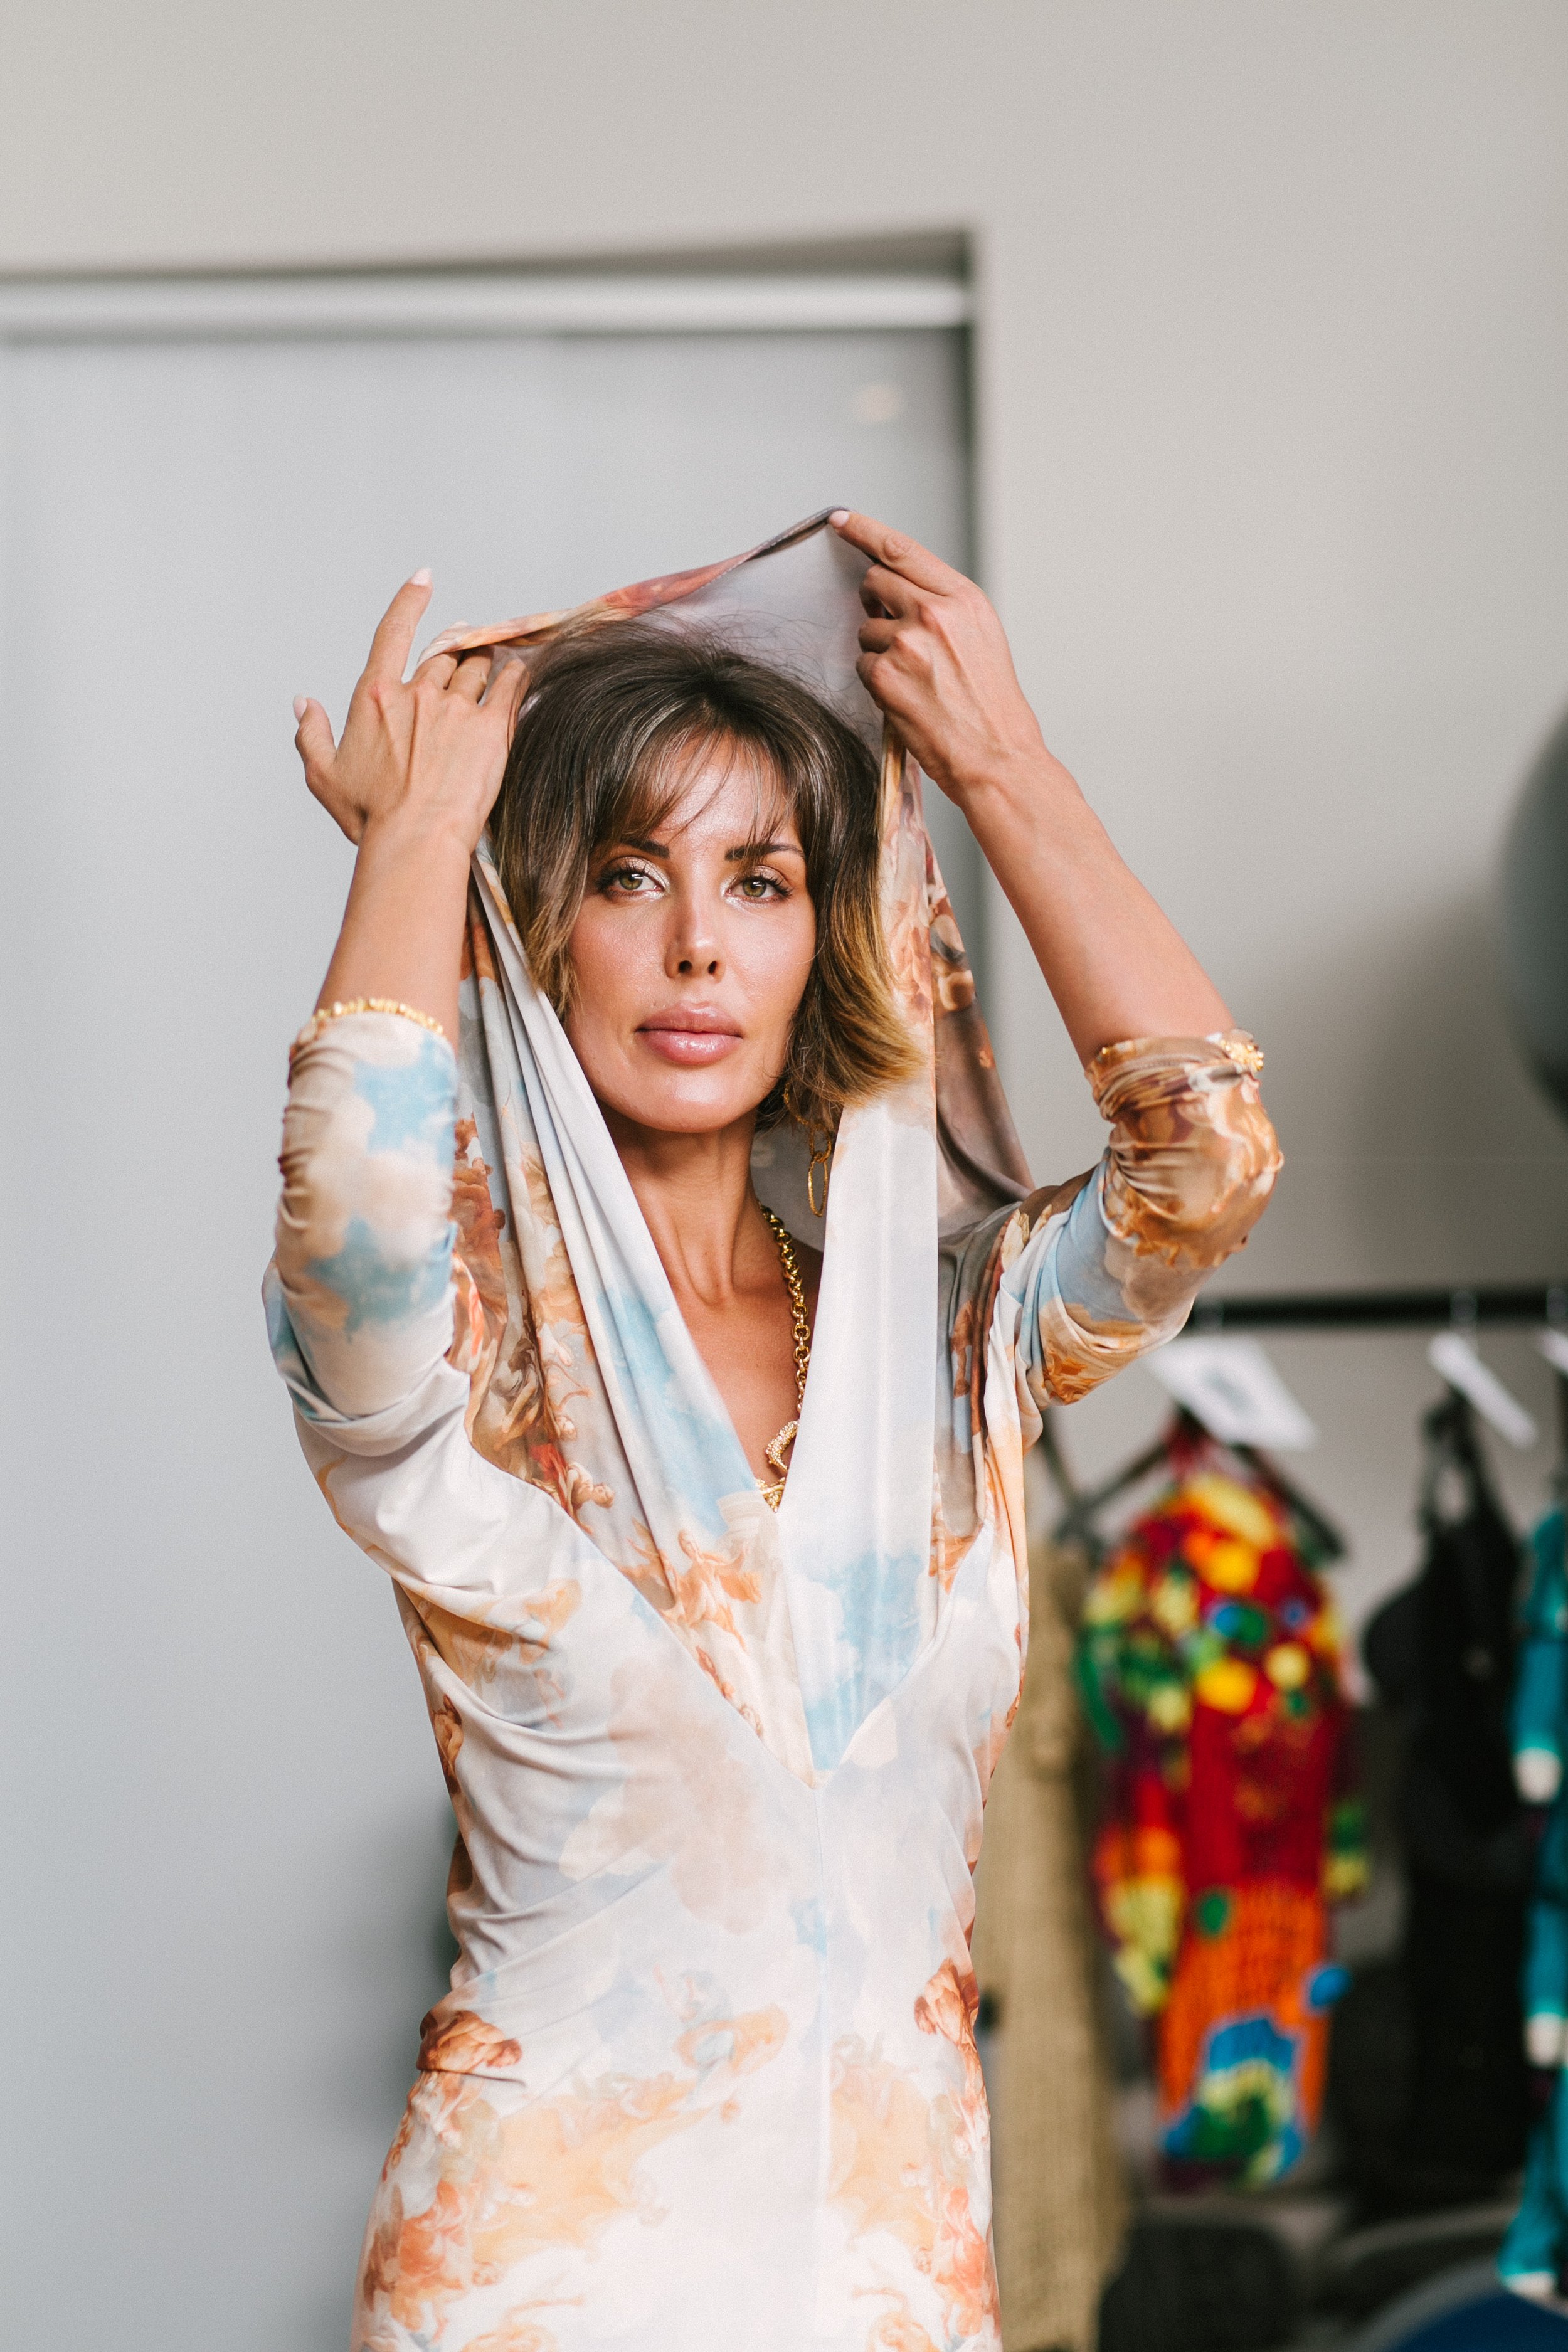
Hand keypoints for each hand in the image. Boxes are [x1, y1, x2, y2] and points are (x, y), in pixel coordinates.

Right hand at [293, 572, 525, 850]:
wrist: (416, 840)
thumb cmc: (372, 816)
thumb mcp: (324, 776)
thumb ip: (311, 734)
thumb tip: (303, 704)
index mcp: (375, 698)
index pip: (392, 632)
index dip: (410, 601)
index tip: (424, 580)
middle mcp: (416, 693)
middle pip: (443, 654)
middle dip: (456, 647)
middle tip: (467, 645)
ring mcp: (455, 708)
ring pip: (477, 667)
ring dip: (486, 662)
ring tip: (495, 665)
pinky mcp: (491, 728)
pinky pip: (510, 685)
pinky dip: (516, 674)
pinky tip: (522, 673)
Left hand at [831, 510, 1047, 802]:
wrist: (995, 755)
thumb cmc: (990, 704)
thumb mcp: (981, 637)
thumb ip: (943, 607)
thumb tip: (898, 593)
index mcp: (963, 598)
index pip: (901, 550)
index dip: (864, 531)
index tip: (841, 521)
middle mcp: (935, 613)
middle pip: (874, 583)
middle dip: (874, 602)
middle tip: (891, 629)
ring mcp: (907, 643)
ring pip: (865, 629)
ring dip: (879, 650)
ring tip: (913, 679)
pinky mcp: (886, 676)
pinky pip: (862, 665)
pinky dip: (876, 682)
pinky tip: (905, 698)